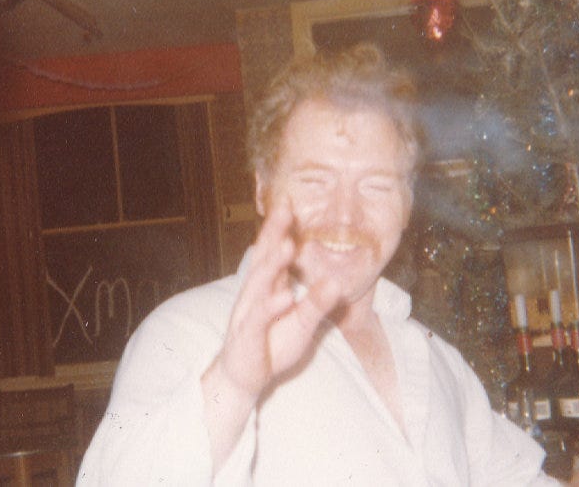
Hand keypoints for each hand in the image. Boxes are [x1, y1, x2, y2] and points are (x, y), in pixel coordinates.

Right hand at [215, 199, 341, 397]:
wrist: (243, 378)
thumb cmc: (271, 344)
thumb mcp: (301, 323)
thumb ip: (316, 303)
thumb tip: (336, 282)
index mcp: (266, 286)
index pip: (273, 251)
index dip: (280, 227)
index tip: (291, 200)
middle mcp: (254, 293)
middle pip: (264, 257)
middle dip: (274, 232)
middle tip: (285, 207)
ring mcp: (249, 312)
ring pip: (259, 283)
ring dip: (272, 264)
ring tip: (287, 245)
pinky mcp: (248, 335)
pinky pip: (259, 318)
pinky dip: (271, 306)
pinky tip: (284, 296)